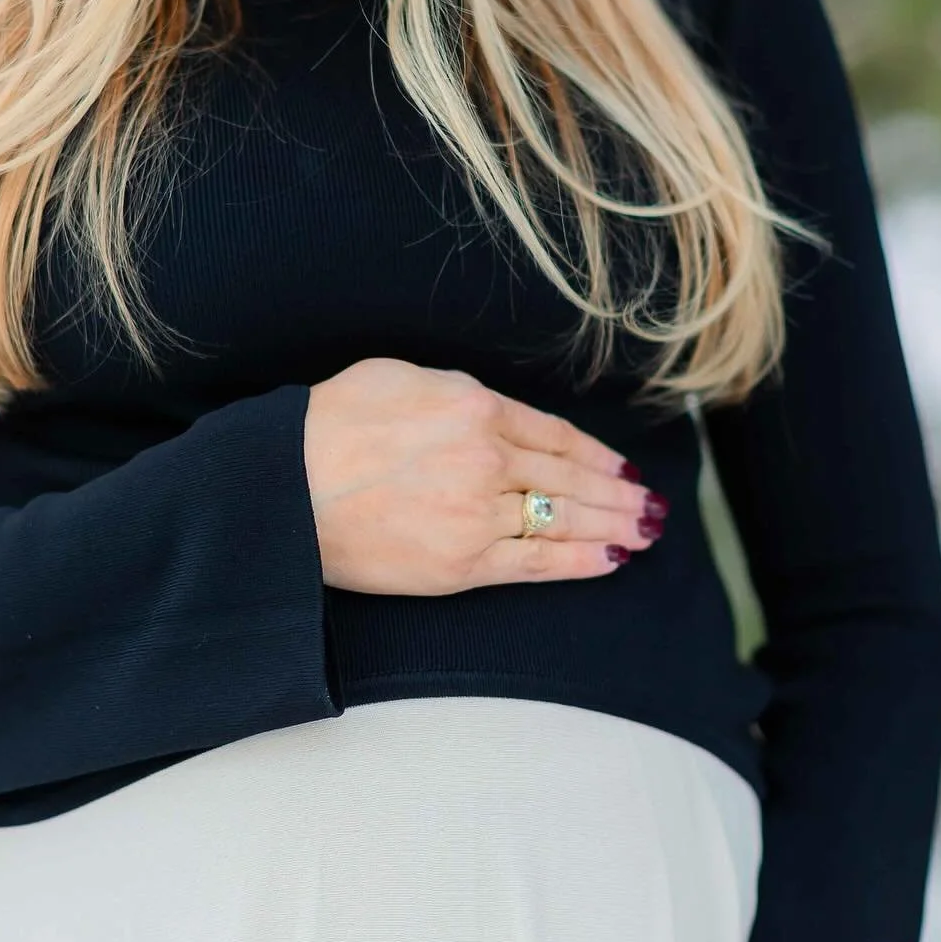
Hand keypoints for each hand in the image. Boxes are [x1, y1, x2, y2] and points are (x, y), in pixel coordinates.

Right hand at [304, 358, 666, 593]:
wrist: (287, 486)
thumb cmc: (329, 426)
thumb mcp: (399, 378)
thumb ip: (454, 392)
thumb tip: (489, 410)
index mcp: (476, 407)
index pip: (555, 435)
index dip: (596, 455)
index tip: (622, 468)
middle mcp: (489, 458)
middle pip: (571, 477)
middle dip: (618, 494)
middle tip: (654, 507)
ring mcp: (480, 512)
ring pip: (564, 519)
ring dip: (613, 526)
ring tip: (646, 533)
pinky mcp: (464, 563)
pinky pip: (538, 563)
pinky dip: (581, 562)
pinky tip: (610, 560)